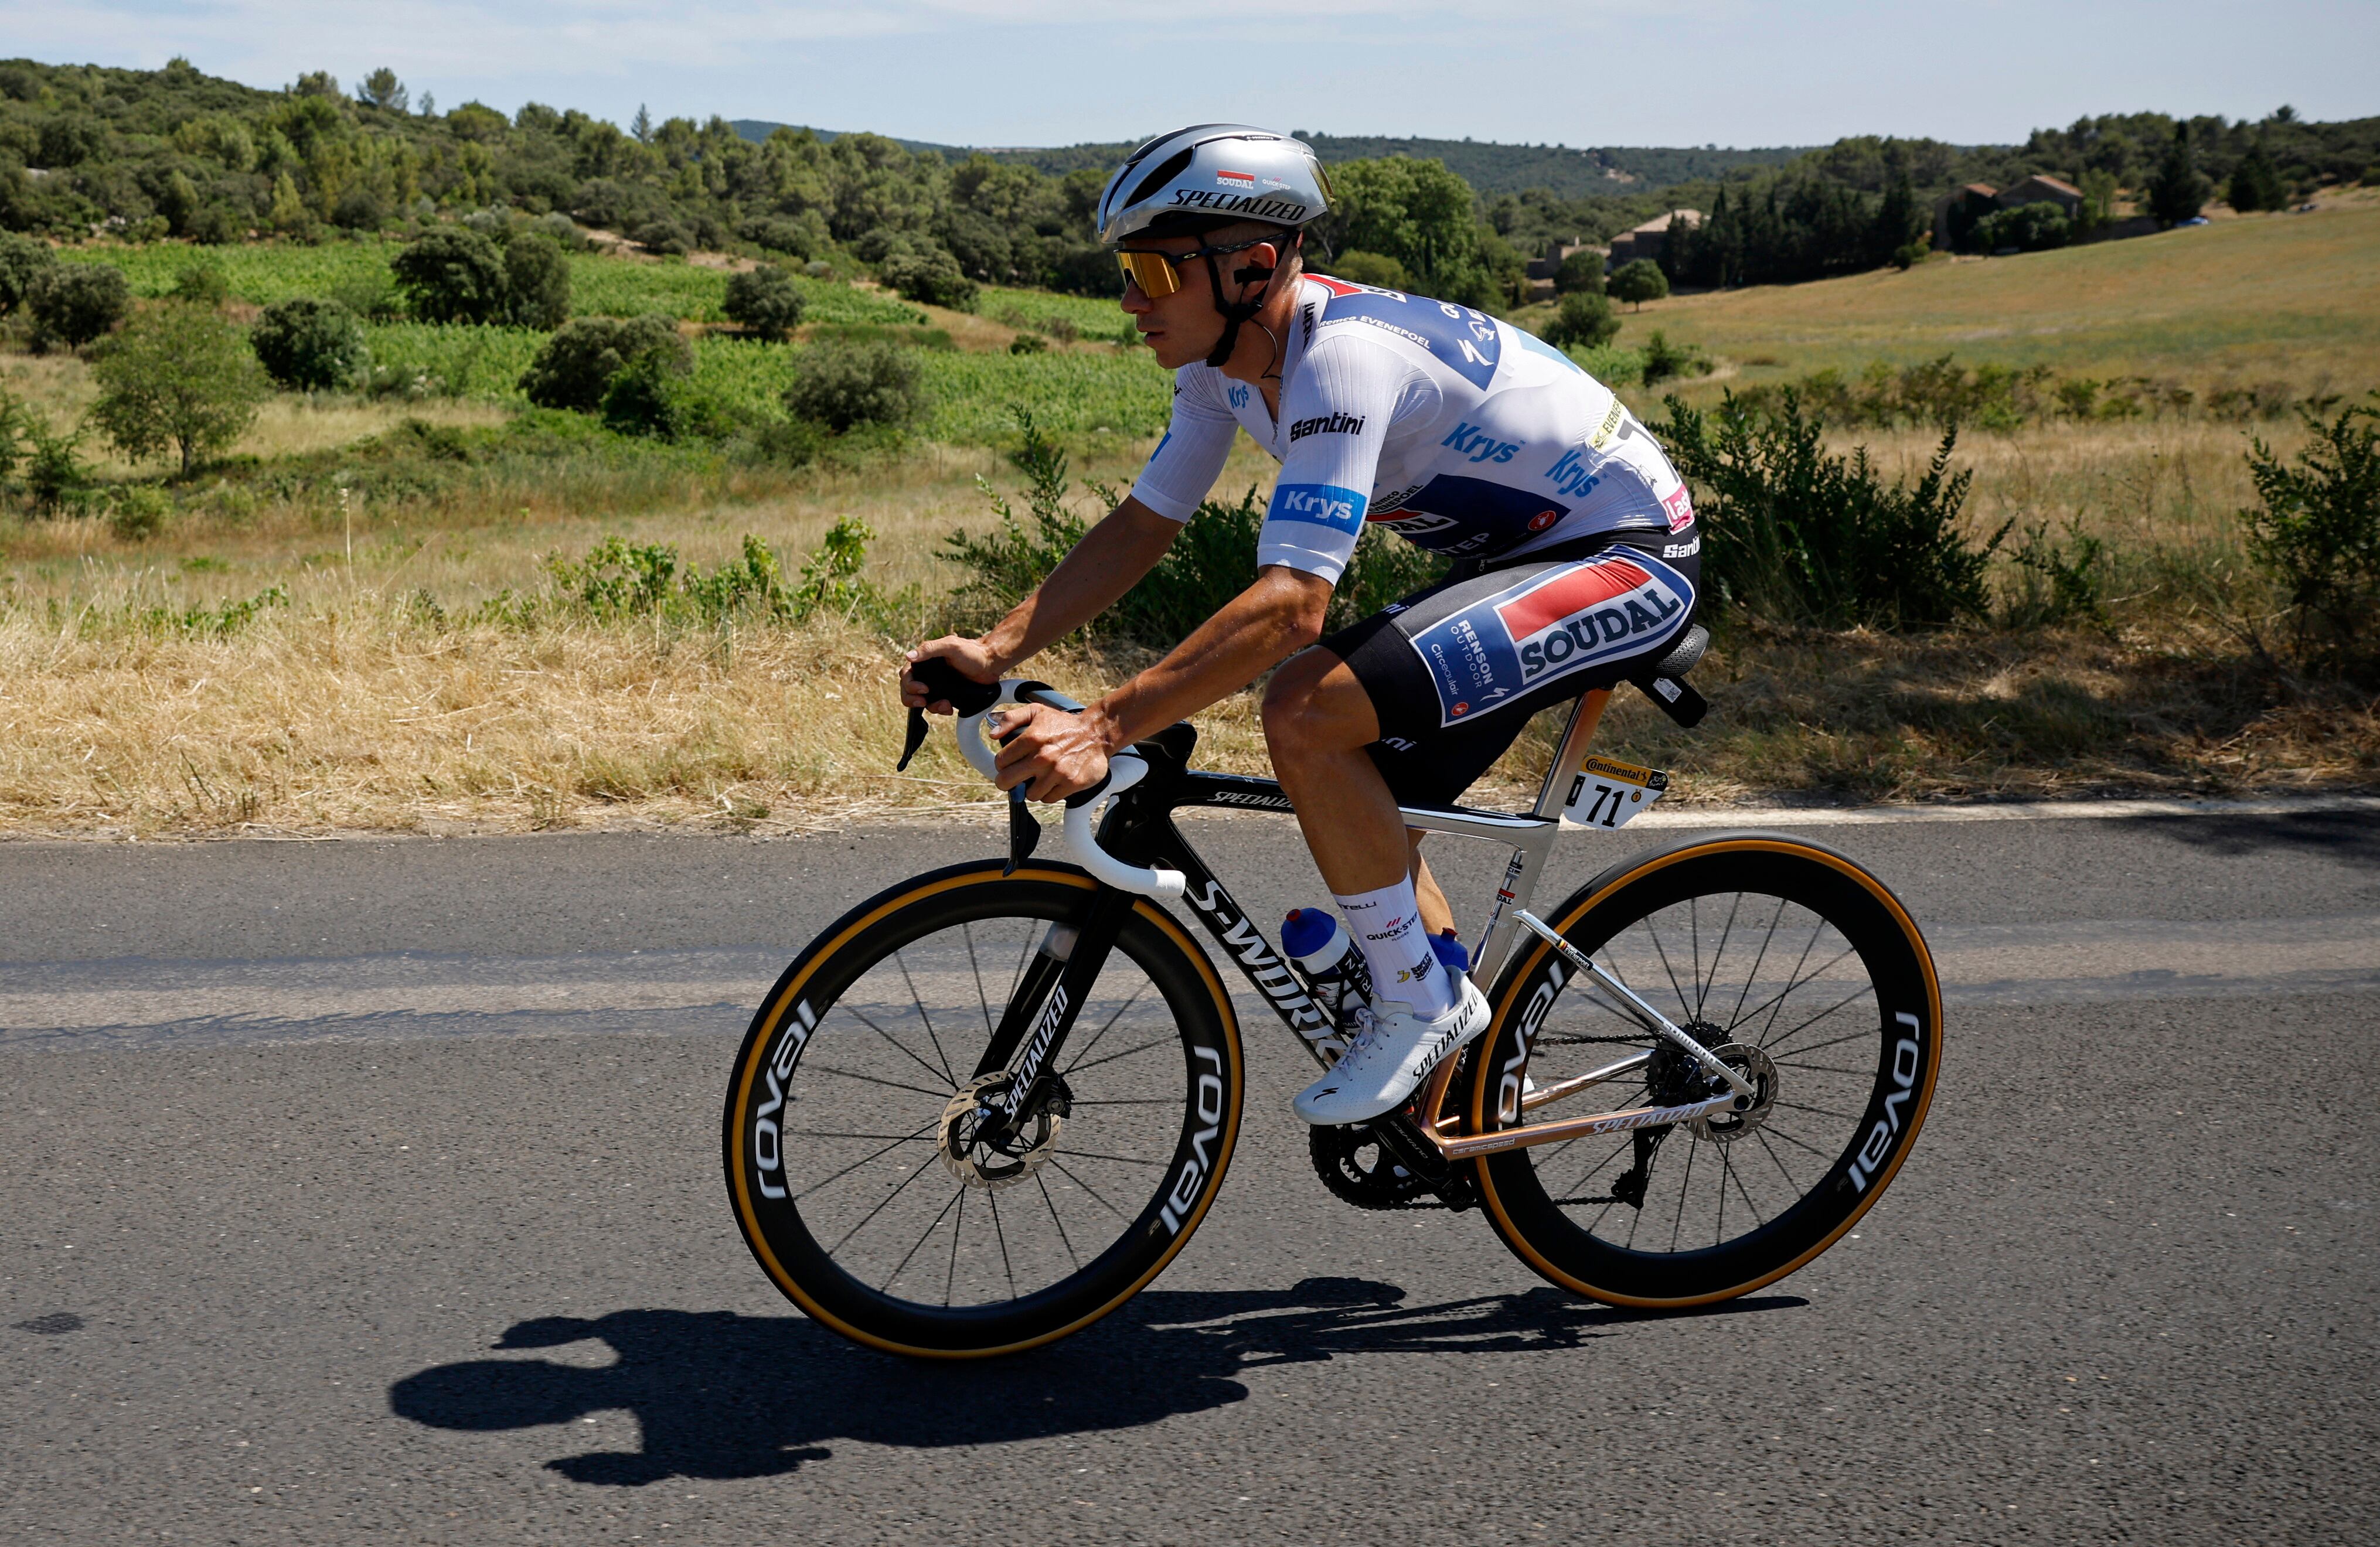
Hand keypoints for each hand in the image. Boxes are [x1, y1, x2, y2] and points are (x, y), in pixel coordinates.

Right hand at [901, 637, 1001, 713]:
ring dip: (930, 706)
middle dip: (913, 699)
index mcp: (925, 660)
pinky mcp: (946, 694)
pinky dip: (940, 709)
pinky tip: (949, 707)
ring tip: (945, 705)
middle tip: (923, 701)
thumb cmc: (972, 651)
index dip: (909, 684)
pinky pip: (935, 706)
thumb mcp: (950, 646)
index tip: (923, 689)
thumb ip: (930, 649)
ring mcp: (936, 685)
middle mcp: (928, 673)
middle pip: (909, 690)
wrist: (991, 663)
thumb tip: (909, 656)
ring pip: (922, 701)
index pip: (906, 674)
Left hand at [990, 702, 1115, 802]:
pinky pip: (1049, 799)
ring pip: (1029, 794)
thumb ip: (1011, 719)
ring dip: (1032, 788)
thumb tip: (993, 734)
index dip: (1002, 764)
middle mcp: (1042, 757)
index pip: (1000, 762)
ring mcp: (1056, 773)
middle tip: (1015, 778)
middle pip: (1006, 782)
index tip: (1009, 764)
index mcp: (1031, 738)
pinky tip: (1053, 782)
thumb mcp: (1037, 711)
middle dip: (1007, 781)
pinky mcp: (1070, 784)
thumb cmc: (1064, 724)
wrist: (1096, 733)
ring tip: (1039, 778)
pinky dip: (1049, 793)